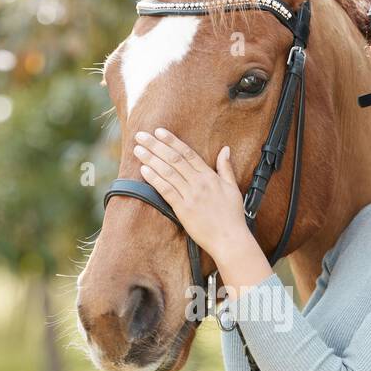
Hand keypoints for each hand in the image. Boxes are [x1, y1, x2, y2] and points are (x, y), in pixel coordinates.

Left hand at [131, 128, 250, 260]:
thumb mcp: (232, 188)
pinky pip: (166, 191)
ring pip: (168, 172)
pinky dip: (155, 179)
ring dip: (151, 159)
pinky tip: (144, 170)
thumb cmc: (232, 216)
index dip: (172, 141)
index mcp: (210, 176)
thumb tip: (225, 149)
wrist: (230, 239)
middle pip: (174, 159)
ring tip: (138, 149)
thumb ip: (226, 168)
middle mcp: (199, 183)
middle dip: (156, 145)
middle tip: (141, 135)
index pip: (188, 153)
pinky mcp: (183, 210)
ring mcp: (190, 196)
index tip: (159, 131)